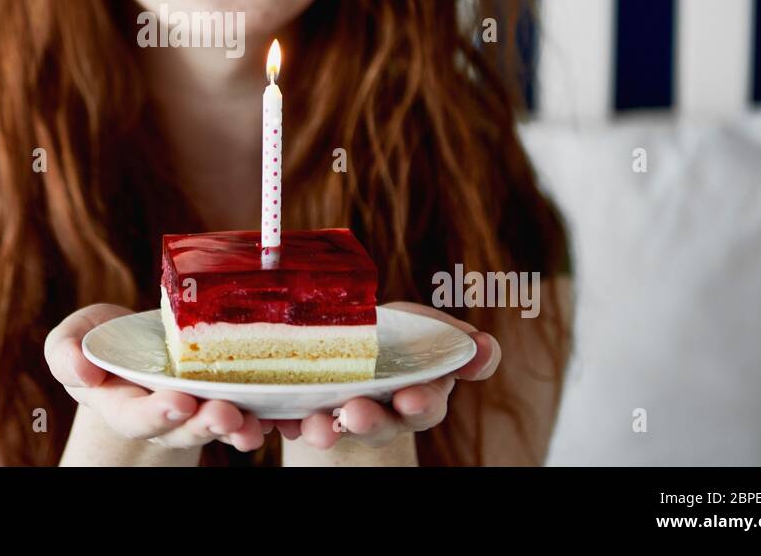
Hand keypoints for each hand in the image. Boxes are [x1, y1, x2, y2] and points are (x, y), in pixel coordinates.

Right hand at [45, 303, 270, 452]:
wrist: (134, 350)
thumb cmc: (99, 346)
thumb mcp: (69, 344)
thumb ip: (66, 355)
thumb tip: (83, 370)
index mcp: (124, 405)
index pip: (138, 417)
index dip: (157, 412)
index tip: (176, 401)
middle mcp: (164, 416)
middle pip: (186, 428)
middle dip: (205, 423)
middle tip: (225, 413)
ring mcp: (198, 410)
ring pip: (219, 426)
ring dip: (239, 426)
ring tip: (254, 423)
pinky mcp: (227, 396)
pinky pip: (249, 410)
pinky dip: (268, 413)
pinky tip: (286, 411)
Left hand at [265, 301, 501, 448]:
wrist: (348, 340)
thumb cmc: (397, 340)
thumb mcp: (428, 332)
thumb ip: (457, 342)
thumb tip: (486, 347)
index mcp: (415, 395)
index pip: (424, 405)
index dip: (421, 402)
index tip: (412, 397)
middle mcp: (379, 414)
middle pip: (377, 424)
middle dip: (368, 420)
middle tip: (356, 412)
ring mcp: (339, 416)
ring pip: (332, 428)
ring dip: (324, 429)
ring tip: (314, 424)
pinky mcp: (301, 412)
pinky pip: (290, 421)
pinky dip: (281, 419)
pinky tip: (274, 415)